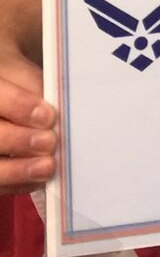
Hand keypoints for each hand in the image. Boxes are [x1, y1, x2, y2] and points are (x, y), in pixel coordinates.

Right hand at [0, 50, 54, 190]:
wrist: (5, 88)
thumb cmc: (18, 80)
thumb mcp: (24, 73)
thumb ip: (35, 87)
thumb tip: (56, 113)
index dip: (20, 106)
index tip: (48, 116)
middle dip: (20, 141)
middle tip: (50, 143)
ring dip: (18, 170)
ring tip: (47, 167)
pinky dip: (18, 184)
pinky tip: (39, 180)